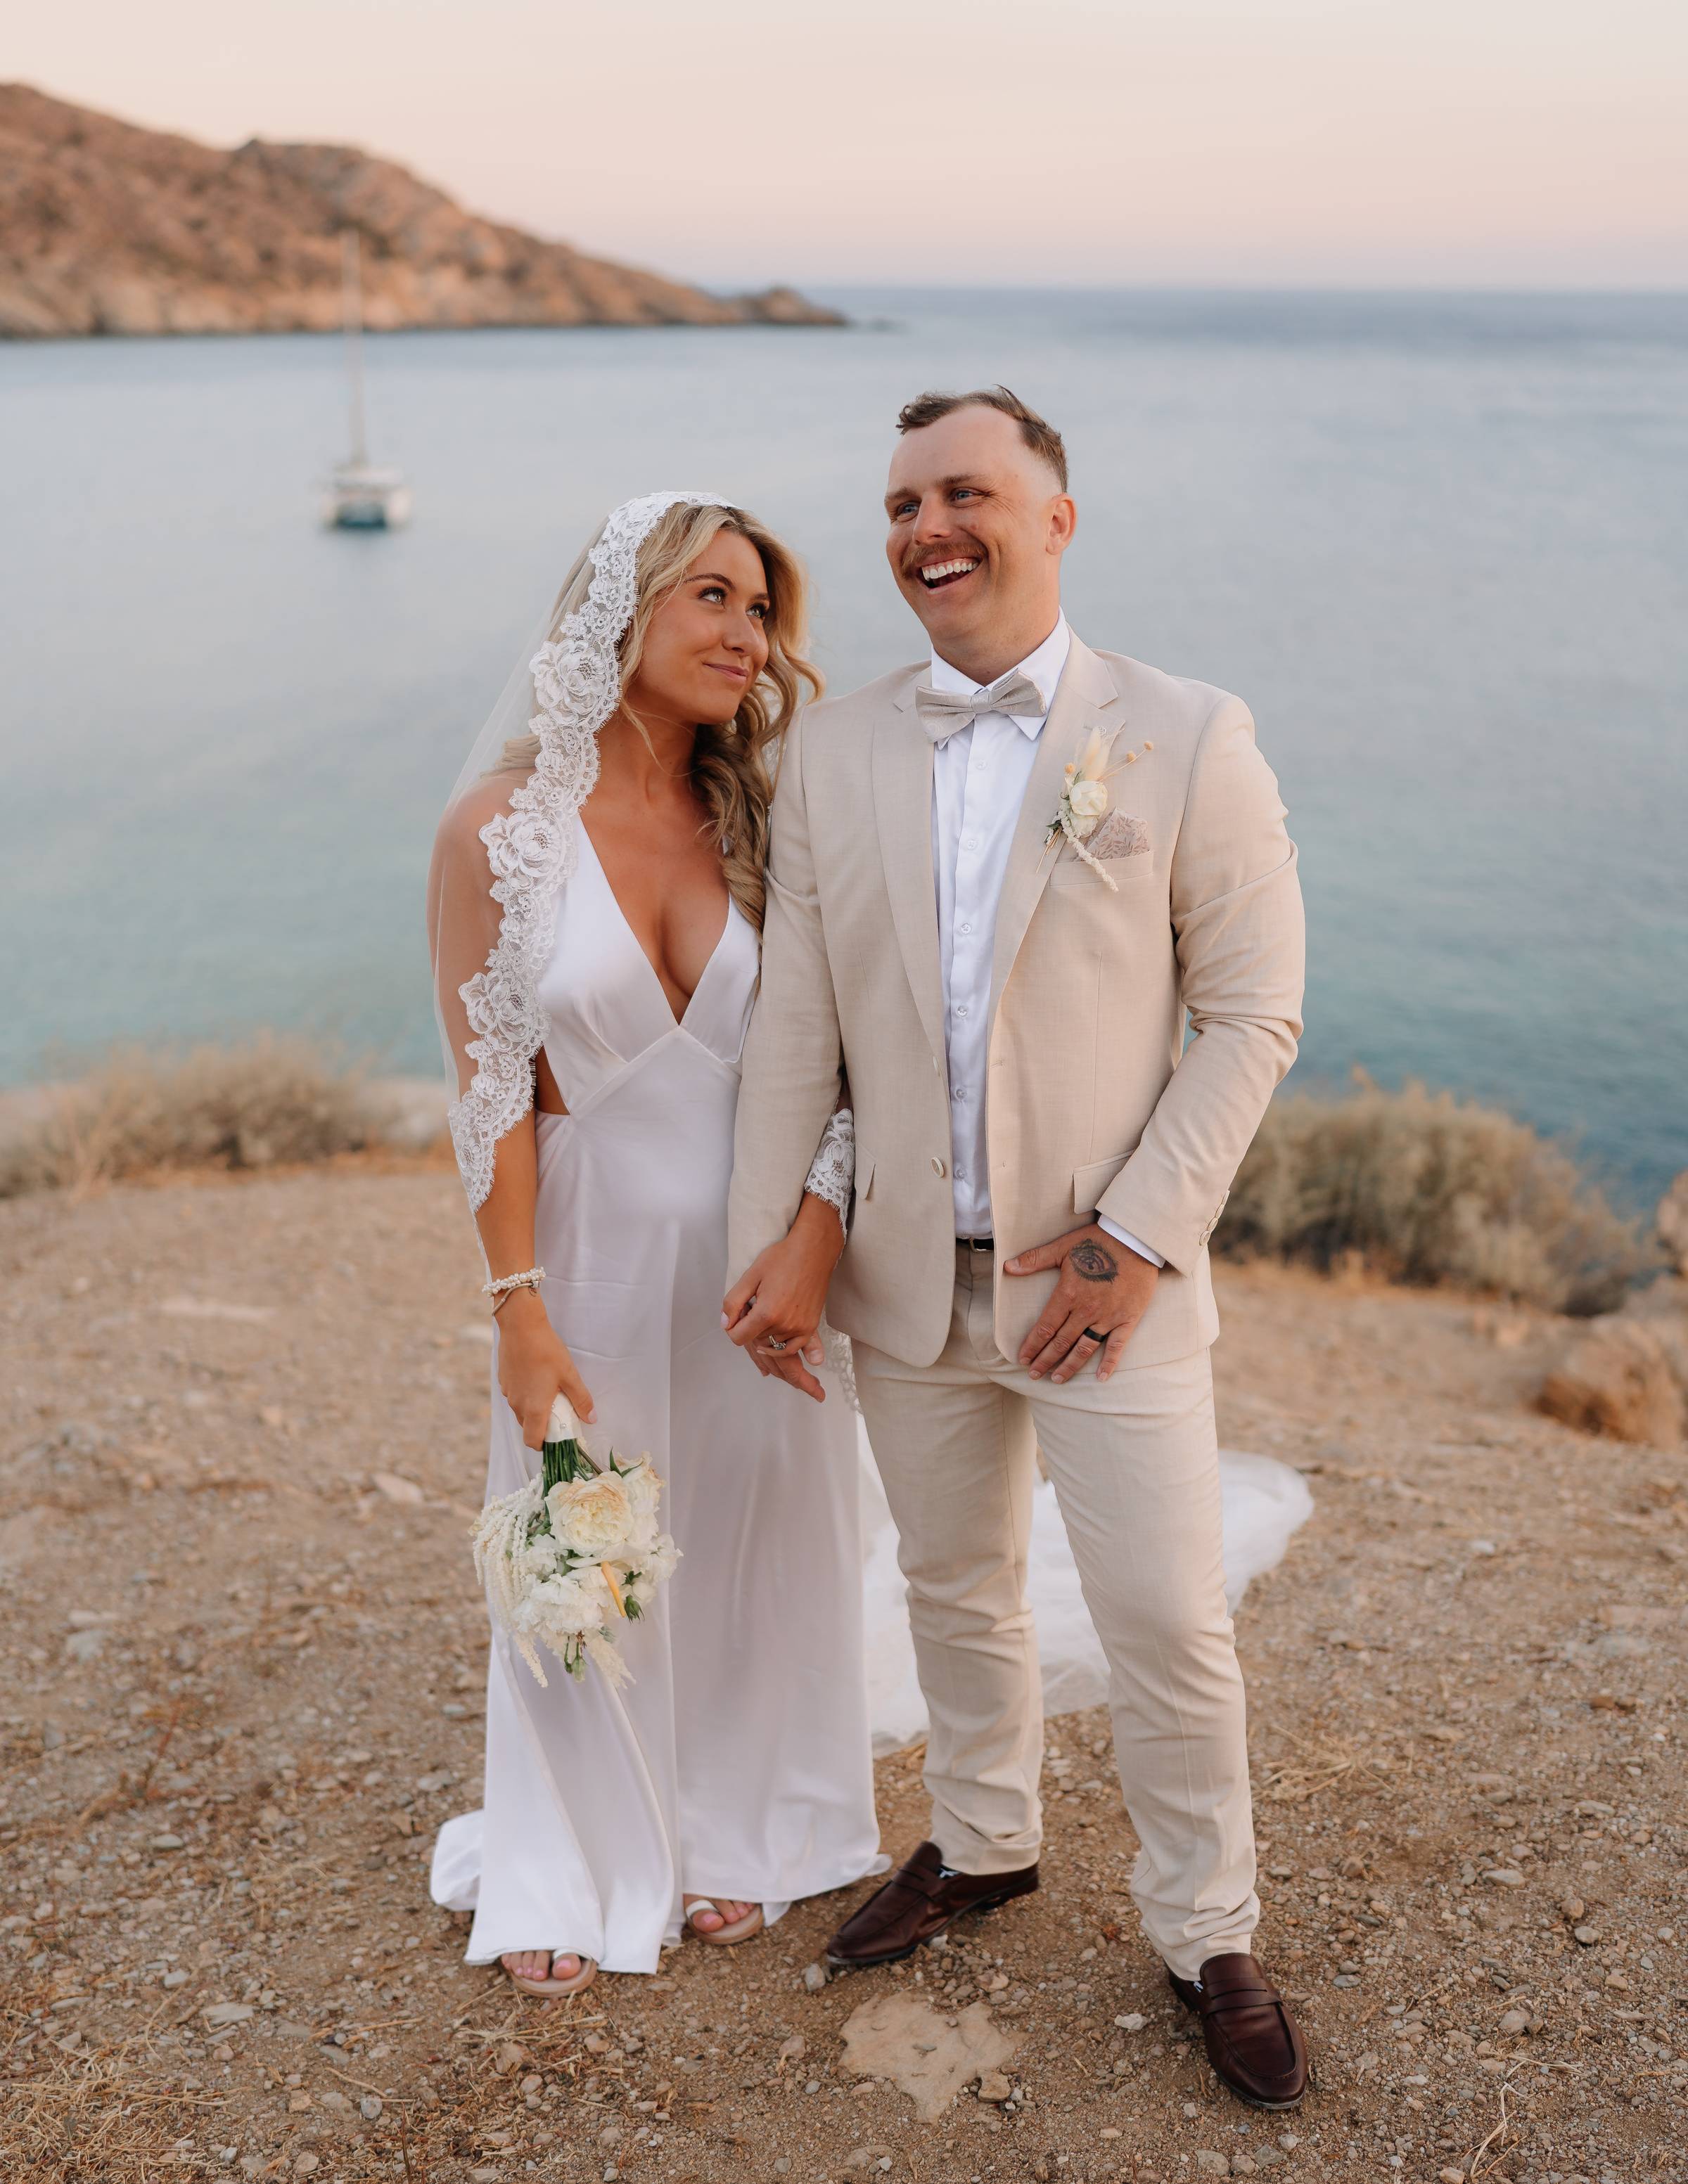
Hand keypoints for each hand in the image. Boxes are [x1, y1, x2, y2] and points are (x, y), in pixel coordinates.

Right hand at [494, 1287, 595, 1447]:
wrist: (521, 1326)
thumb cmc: (547, 1351)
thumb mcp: (570, 1375)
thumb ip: (581, 1400)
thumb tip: (592, 1419)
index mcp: (533, 1409)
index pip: (533, 1441)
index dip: (545, 1444)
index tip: (558, 1436)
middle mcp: (517, 1405)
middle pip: (527, 1427)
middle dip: (542, 1425)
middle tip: (559, 1412)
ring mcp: (508, 1393)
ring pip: (521, 1411)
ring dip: (534, 1409)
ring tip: (550, 1391)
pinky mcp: (503, 1381)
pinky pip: (515, 1396)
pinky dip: (526, 1395)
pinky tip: (537, 1377)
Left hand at [721, 1193, 843, 1403]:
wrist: (813, 1251)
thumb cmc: (782, 1258)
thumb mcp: (750, 1275)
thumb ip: (733, 1302)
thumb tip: (725, 1324)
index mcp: (767, 1313)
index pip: (738, 1337)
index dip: (732, 1326)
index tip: (738, 1312)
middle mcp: (784, 1326)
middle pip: (754, 1340)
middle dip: (748, 1326)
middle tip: (754, 1305)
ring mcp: (800, 1329)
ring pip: (770, 1344)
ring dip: (764, 1333)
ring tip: (766, 1310)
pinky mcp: (810, 1328)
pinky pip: (791, 1348)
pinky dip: (780, 1345)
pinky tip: (774, 1333)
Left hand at [1003, 1223, 1159, 1383]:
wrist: (1136, 1239)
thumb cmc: (1098, 1241)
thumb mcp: (1063, 1246)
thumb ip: (1035, 1259)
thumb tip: (1008, 1267)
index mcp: (1068, 1294)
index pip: (1045, 1327)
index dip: (1032, 1345)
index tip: (1023, 1358)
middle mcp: (1086, 1310)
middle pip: (1061, 1342)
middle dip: (1045, 1360)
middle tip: (1033, 1374)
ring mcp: (1108, 1317)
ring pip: (1084, 1348)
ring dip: (1069, 1366)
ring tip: (1056, 1379)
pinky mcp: (1128, 1319)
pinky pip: (1117, 1346)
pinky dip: (1109, 1363)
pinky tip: (1100, 1378)